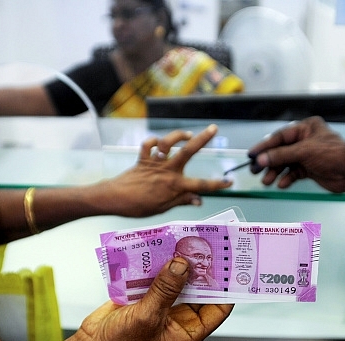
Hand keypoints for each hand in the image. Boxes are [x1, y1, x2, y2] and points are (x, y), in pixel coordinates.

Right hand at [14, 258, 232, 340]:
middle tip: (206, 246)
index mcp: (188, 331)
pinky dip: (160, 264)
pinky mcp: (145, 295)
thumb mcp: (148, 317)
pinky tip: (161, 248)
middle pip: (198, 289)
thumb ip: (166, 290)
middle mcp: (178, 317)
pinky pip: (158, 277)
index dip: (225, 288)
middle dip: (201, 269)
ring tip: (185, 242)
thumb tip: (182, 266)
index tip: (228, 266)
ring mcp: (162, 305)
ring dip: (180, 264)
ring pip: (178, 280)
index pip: (218, 307)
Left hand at [104, 124, 232, 216]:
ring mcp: (155, 163)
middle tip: (213, 128)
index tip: (229, 182)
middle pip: (189, 151)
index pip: (201, 185)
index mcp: (175, 186)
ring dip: (178, 135)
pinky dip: (153, 142)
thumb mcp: (163, 208)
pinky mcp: (143, 159)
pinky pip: (149, 145)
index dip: (217, 184)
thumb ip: (182, 201)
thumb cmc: (139, 207)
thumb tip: (200, 200)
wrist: (115, 199)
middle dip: (203, 139)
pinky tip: (159, 144)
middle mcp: (168, 171)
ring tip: (188, 134)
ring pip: (169, 143)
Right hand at [247, 116, 344, 192]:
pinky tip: (281, 184)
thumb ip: (281, 155)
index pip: (280, 136)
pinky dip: (286, 178)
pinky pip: (292, 173)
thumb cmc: (335, 155)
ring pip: (285, 163)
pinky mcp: (309, 168)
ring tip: (267, 181)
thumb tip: (261, 159)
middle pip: (281, 150)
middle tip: (255, 170)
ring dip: (275, 172)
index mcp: (306, 128)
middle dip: (268, 162)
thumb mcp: (304, 152)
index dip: (265, 146)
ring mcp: (307, 155)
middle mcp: (306, 140)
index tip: (252, 154)